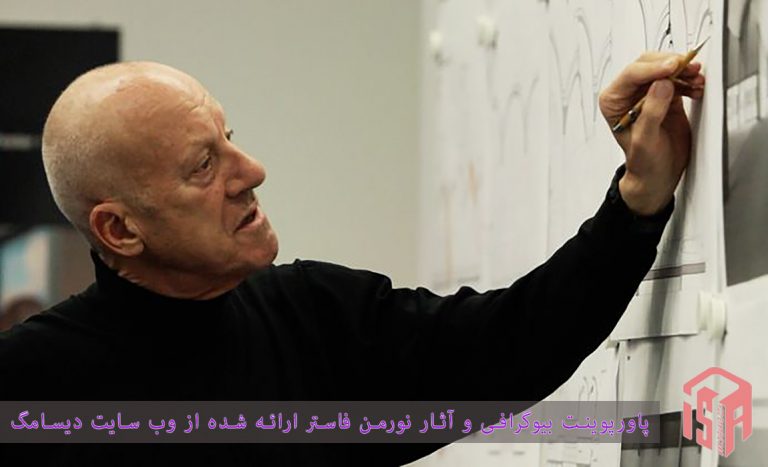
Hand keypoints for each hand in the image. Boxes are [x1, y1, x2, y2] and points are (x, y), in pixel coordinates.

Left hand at [599, 52, 704, 215]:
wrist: (657, 173)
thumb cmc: (644, 161)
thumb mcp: (644, 139)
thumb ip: (651, 111)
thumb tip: (662, 84)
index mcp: (614, 101)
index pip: (632, 74)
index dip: (654, 68)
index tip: (674, 67)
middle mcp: (628, 93)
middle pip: (649, 65)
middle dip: (671, 65)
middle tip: (690, 69)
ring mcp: (647, 93)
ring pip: (665, 69)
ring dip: (684, 71)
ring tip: (697, 80)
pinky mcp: (665, 96)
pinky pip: (678, 80)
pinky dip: (689, 80)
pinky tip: (697, 88)